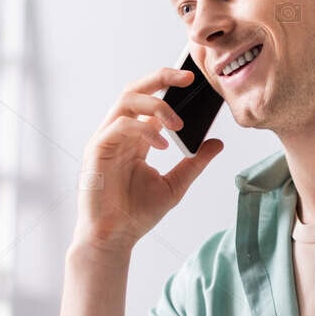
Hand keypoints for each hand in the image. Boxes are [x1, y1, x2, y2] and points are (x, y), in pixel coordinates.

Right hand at [74, 65, 223, 254]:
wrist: (114, 237)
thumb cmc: (136, 213)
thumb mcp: (175, 184)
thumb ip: (194, 162)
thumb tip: (217, 143)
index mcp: (137, 137)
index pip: (151, 100)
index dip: (169, 85)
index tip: (194, 80)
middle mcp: (120, 133)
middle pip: (135, 90)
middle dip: (161, 78)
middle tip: (188, 78)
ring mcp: (107, 139)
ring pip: (126, 101)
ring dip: (156, 105)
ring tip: (178, 124)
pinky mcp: (97, 150)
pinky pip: (120, 126)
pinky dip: (144, 130)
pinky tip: (162, 144)